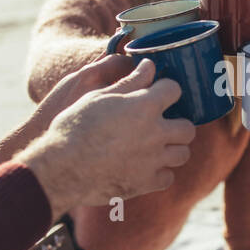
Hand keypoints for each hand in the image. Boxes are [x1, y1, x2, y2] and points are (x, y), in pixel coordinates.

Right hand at [18, 58, 195, 212]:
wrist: (62, 167)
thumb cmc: (75, 126)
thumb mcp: (98, 97)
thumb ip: (129, 82)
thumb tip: (149, 66)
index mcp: (145, 106)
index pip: (174, 90)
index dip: (166, 89)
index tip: (158, 93)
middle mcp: (155, 132)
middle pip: (188, 127)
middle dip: (177, 123)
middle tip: (162, 124)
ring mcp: (153, 160)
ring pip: (182, 154)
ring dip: (173, 149)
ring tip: (156, 146)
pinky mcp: (145, 183)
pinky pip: (167, 178)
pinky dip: (160, 173)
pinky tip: (146, 168)